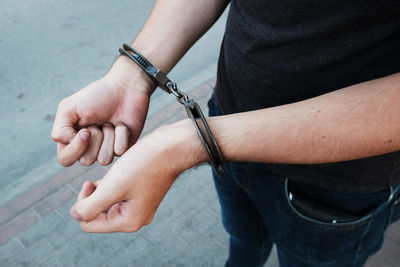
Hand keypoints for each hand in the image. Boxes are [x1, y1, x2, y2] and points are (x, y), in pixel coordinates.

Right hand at [51, 56, 154, 166]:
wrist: (125, 88)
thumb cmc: (97, 96)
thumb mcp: (69, 107)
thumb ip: (60, 129)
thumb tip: (68, 145)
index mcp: (72, 139)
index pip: (65, 159)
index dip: (75, 148)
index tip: (86, 131)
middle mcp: (89, 148)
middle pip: (86, 161)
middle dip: (95, 138)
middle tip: (99, 122)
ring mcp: (108, 149)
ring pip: (104, 160)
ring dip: (108, 136)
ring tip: (110, 122)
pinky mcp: (125, 147)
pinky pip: (120, 151)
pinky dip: (121, 134)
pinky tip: (122, 124)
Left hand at [70, 120, 205, 231]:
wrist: (172, 147)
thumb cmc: (144, 164)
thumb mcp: (112, 186)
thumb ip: (89, 206)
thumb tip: (76, 215)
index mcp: (128, 221)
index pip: (88, 224)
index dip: (83, 203)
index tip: (90, 182)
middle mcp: (135, 218)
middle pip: (98, 215)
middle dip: (94, 195)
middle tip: (102, 177)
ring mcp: (140, 206)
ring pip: (107, 203)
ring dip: (104, 187)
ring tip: (114, 173)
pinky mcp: (142, 194)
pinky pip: (119, 194)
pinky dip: (114, 183)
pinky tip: (121, 170)